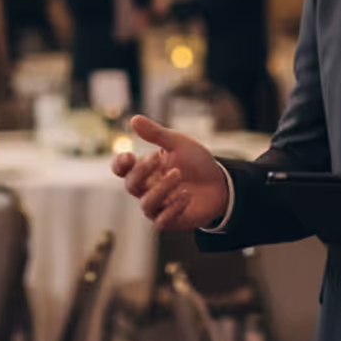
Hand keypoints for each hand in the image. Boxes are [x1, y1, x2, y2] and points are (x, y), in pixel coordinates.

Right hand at [112, 116, 228, 230]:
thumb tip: (134, 119)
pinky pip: (161, 221)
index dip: (119, 165)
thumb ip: (157, 134)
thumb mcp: (179, 144)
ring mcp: (158, 206)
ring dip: (161, 189)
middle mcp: (147, 188)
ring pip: (146, 204)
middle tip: (159, 159)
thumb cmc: (196, 162)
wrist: (220, 183)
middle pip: (131, 185)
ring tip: (178, 175)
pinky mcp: (170, 220)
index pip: (122, 170)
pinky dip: (173, 208)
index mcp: (145, 169)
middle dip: (143, 172)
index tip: (129, 156)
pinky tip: (186, 195)